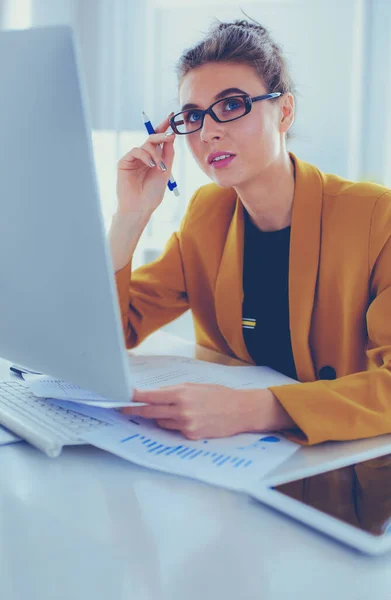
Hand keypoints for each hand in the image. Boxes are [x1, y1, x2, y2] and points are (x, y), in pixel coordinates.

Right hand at [116, 114, 175, 214]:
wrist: (141, 207)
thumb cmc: (153, 193)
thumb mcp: (165, 171)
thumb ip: (168, 154)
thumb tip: (171, 136)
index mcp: (154, 158)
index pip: (159, 140)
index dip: (165, 128)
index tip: (172, 117)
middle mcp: (144, 156)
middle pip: (152, 138)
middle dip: (162, 135)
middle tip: (171, 135)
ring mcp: (134, 158)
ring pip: (146, 145)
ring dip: (156, 154)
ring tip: (160, 167)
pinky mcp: (124, 161)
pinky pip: (136, 151)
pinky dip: (145, 156)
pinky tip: (150, 165)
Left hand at [122, 383, 276, 439]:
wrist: (239, 410)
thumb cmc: (218, 395)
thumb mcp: (195, 387)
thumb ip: (174, 391)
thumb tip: (155, 395)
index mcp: (181, 394)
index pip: (151, 396)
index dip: (135, 397)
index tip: (123, 397)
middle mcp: (181, 410)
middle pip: (150, 411)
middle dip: (136, 410)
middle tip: (124, 409)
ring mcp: (185, 425)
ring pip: (161, 422)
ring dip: (159, 417)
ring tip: (172, 411)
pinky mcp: (191, 436)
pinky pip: (174, 430)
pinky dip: (174, 425)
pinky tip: (186, 419)